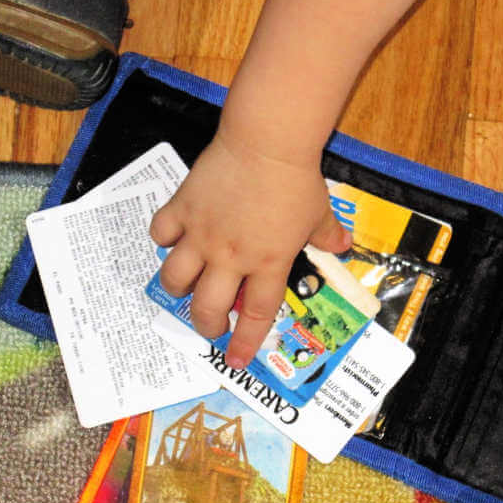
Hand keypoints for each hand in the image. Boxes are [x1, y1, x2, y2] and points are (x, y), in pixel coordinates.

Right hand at [149, 135, 350, 368]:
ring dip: (178, 289)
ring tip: (186, 287)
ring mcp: (202, 234)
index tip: (236, 359)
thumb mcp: (321, 212)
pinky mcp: (182, 209)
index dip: (245, 342)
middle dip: (206, 324)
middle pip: (208, 307)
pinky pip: (160, 234)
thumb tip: (342, 246)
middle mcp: (231, 256)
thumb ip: (327, 235)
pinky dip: (163, 240)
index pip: (257, 316)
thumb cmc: (296, 178)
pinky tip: (172, 238)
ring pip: (175, 279)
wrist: (266, 143)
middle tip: (211, 323)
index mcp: (268, 263)